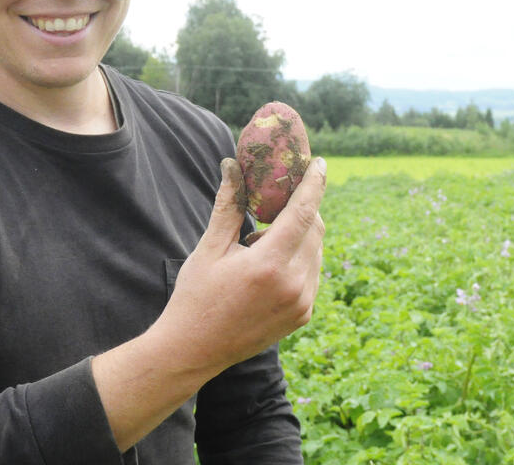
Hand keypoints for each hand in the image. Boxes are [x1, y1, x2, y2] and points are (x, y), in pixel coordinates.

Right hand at [90, 156, 325, 450]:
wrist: (193, 351)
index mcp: (269, 265)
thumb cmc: (196, 295)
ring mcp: (302, 303)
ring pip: (315, 251)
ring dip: (298, 236)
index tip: (319, 163)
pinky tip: (267, 265)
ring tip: (260, 243)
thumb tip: (232, 165)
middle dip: (302, 209)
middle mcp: (294, 285)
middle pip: (314, 230)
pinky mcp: (303, 315)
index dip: (314, 184)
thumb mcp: (209, 248)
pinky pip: (311, 274)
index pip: (303, 213)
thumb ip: (228, 205)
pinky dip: (298, 259)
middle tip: (278, 201)